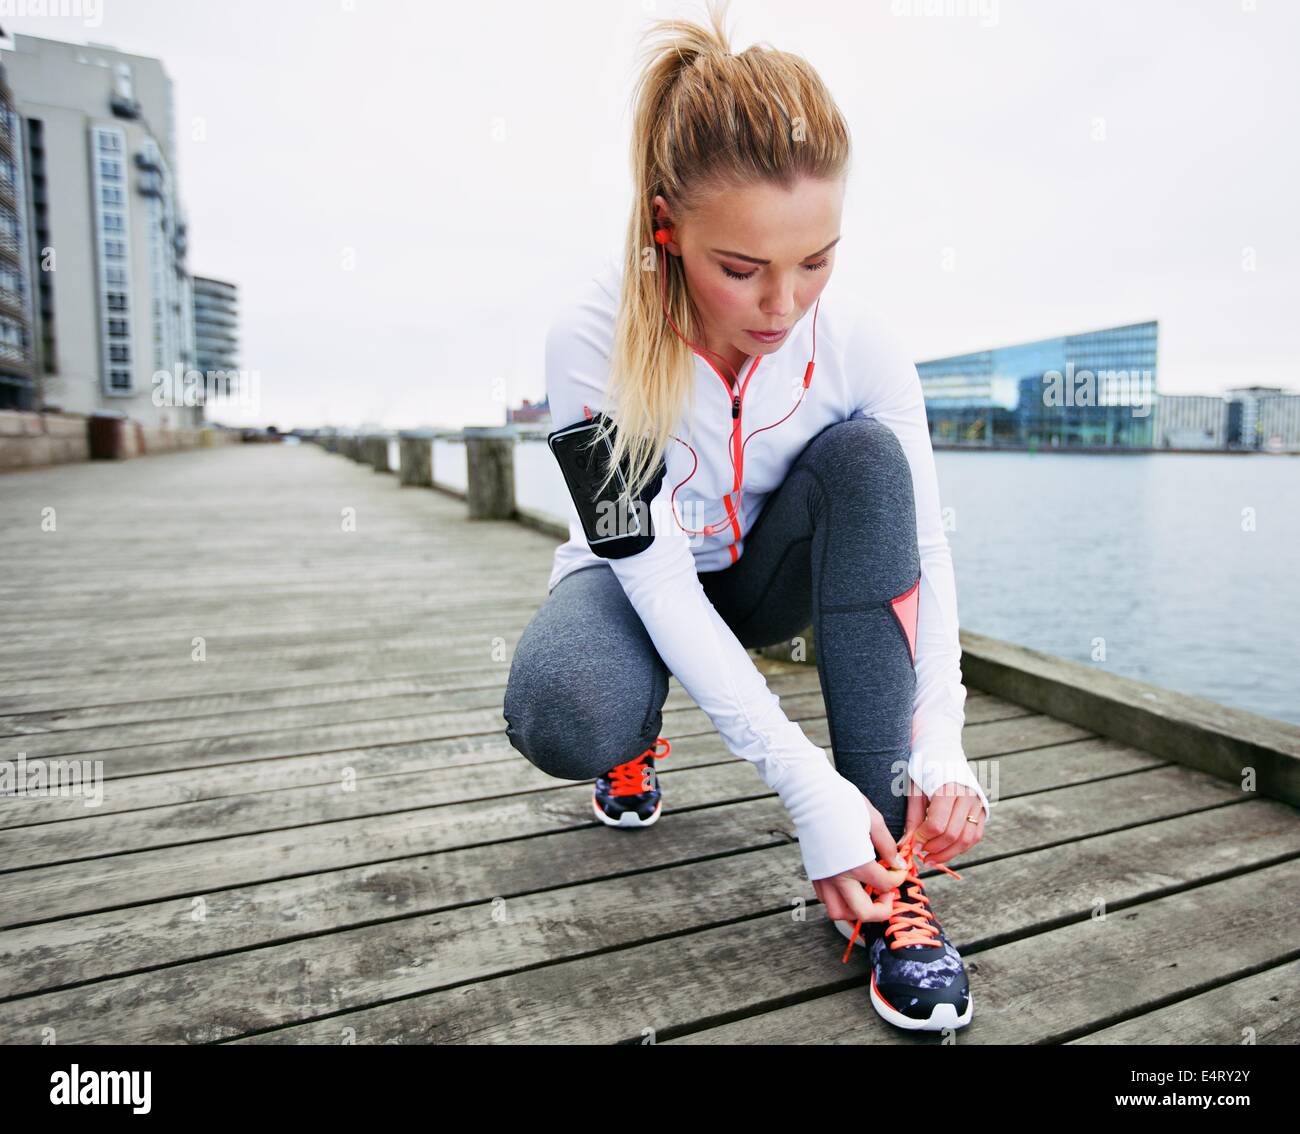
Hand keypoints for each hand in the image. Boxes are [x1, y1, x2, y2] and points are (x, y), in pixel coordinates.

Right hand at [811, 794, 910, 925]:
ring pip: (840, 913)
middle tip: (888, 896)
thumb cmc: (843, 801)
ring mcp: (823, 877)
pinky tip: (850, 885)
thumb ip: (888, 847)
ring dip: (857, 911)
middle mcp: (839, 877)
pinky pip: (826, 899)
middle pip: (864, 913)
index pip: (886, 885)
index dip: (899, 878)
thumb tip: (899, 864)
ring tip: (867, 895)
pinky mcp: (813, 873)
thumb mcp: (874, 821)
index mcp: (857, 864)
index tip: (901, 869)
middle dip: (882, 910)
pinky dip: (840, 900)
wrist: (810, 793)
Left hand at [903, 776, 985, 866]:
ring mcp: (977, 803)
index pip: (937, 824)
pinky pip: (975, 836)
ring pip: (967, 839)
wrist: (942, 751)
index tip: (912, 846)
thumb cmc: (924, 770)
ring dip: (948, 853)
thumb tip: (907, 845)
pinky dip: (961, 847)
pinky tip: (946, 851)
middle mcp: (967, 796)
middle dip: (935, 849)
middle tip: (921, 854)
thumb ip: (913, 819)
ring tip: (931, 858)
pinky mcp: (983, 809)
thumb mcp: (914, 791)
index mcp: (947, 788)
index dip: (923, 839)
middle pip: (953, 834)